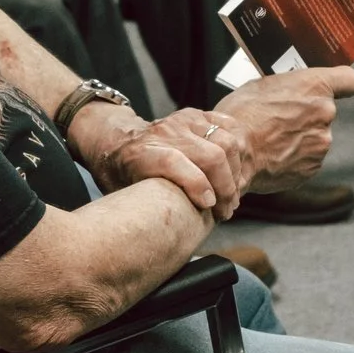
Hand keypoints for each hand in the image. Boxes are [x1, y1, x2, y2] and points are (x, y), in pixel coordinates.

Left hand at [89, 106, 254, 217]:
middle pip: (210, 155)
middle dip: (225, 187)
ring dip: (234, 173)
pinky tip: (234, 170)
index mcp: (141, 154)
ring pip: (225, 143)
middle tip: (225, 210)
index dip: (196, 184)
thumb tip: (169, 237)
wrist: (117, 141)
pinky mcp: (196, 115)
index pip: (173, 163)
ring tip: (231, 195)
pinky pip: (228, 127)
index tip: (209, 205)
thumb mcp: (124, 196)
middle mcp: (163, 133)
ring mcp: (182, 120)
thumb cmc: (121, 175)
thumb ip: (146, 210)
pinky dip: (236, 150)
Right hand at [213, 66, 353, 190]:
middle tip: (280, 119)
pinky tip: (273, 154)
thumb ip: (288, 87)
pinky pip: (307, 159)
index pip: (350, 80)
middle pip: (325, 112)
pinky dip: (293, 158)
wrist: (232, 155)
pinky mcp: (312, 168)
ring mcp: (321, 144)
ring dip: (299, 138)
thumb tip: (289, 92)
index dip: (342, 85)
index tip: (335, 88)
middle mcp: (326, 115)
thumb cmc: (241, 116)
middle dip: (306, 115)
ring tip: (271, 139)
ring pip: (315, 137)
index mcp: (316, 87)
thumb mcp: (261, 85)